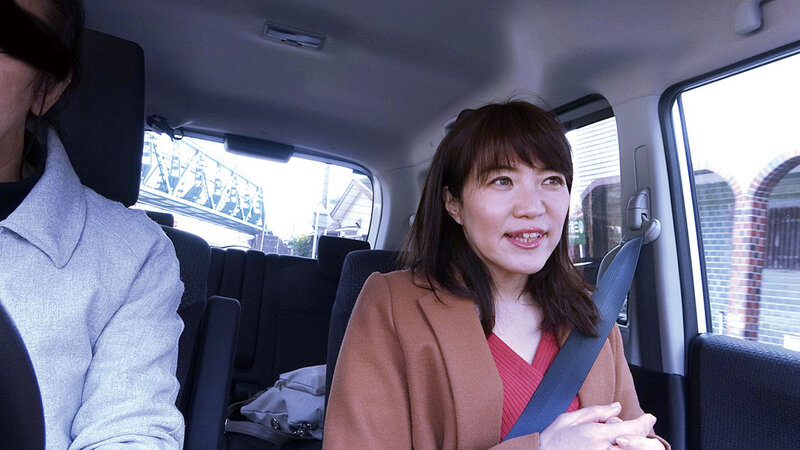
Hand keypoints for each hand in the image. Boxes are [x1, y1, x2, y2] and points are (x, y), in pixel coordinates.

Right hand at [539, 403, 656, 449]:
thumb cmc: (551, 442)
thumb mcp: (569, 419)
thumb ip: (596, 412)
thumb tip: (616, 407)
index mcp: (597, 435)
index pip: (633, 428)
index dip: (645, 422)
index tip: (648, 418)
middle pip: (639, 444)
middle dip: (644, 437)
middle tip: (641, 431)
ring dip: (634, 445)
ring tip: (623, 439)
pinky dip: (622, 449)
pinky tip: (615, 445)